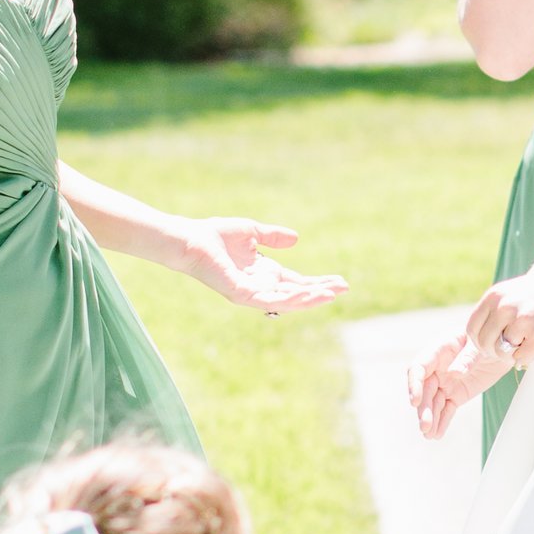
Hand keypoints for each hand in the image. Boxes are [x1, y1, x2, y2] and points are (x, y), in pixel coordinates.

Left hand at [178, 219, 346, 313]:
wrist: (188, 239)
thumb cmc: (213, 235)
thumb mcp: (251, 231)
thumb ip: (272, 236)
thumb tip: (296, 239)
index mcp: (263, 273)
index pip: (296, 282)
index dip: (318, 282)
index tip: (340, 281)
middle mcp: (259, 286)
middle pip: (297, 293)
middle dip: (320, 292)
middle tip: (344, 289)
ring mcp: (250, 292)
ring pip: (286, 301)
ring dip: (310, 298)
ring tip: (330, 294)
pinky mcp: (240, 293)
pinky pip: (269, 299)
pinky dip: (289, 297)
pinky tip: (306, 291)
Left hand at [409, 265, 533, 435]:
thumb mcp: (516, 292)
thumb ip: (497, 309)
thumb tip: (477, 339)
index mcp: (495, 295)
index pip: (472, 329)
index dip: (480, 342)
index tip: (494, 345)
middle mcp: (504, 306)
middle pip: (484, 345)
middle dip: (496, 353)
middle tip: (513, 349)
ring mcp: (522, 320)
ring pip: (502, 354)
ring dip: (513, 354)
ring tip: (529, 342)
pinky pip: (521, 359)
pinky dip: (530, 356)